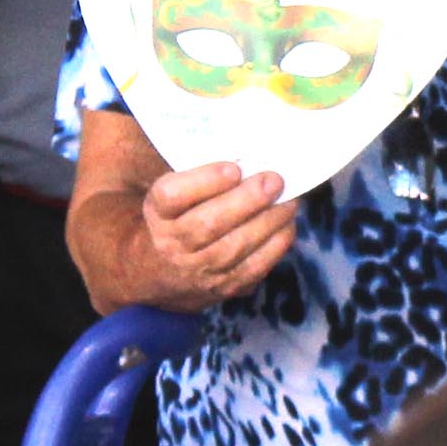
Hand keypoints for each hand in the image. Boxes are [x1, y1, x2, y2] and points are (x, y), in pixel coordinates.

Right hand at [129, 160, 293, 309]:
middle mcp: (171, 243)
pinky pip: (253, 268)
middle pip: (209, 223)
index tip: (233, 168)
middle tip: (274, 181)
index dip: (204, 181)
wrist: (159, 271)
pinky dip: (275, 244)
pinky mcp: (222, 288)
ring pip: (235, 247)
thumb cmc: (176, 218)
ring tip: (288, 201)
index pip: (172, 195)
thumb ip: (199, 175)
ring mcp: (196, 270)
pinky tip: (286, 224)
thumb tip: (248, 157)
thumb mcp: (173, 194)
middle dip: (247, 200)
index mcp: (157, 212)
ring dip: (268, 221)